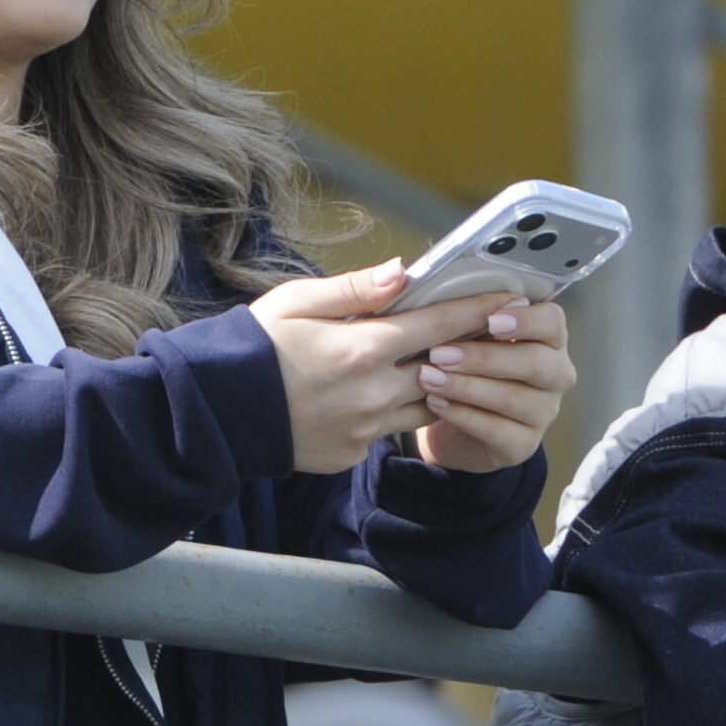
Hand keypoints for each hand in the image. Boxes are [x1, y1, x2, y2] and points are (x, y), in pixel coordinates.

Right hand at [248, 261, 541, 473]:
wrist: (214, 413)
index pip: (439, 325)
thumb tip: (404, 272)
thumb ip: (355, 289)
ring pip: (424, 404)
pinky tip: (379, 391)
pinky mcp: (352, 453)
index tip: (511, 299)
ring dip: (436, 382)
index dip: (479, 310)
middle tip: (487, 329)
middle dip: (467, 348)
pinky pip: (390, 429)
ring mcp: (364, 429)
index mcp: (362, 348)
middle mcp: (372, 393)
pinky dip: (394, 408)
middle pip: (443, 368)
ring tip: (438, 359)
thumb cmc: (252, 347)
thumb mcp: (297, 301)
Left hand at [413, 296, 575, 472]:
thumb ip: (451, 307)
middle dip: (486, 357)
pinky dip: (464, 415)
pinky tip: (436, 403)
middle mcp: (555, 373)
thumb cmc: (460, 364)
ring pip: (515, 399)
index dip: (526, 320)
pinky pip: (498, 431)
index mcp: (546, 337)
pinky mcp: (524, 444)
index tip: (491, 320)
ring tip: (429, 378)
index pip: (553, 321)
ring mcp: (544, 412)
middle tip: (441, 353)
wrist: (452, 421)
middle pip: (537, 363)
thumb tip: (399, 274)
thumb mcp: (458, 331)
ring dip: (469, 387)